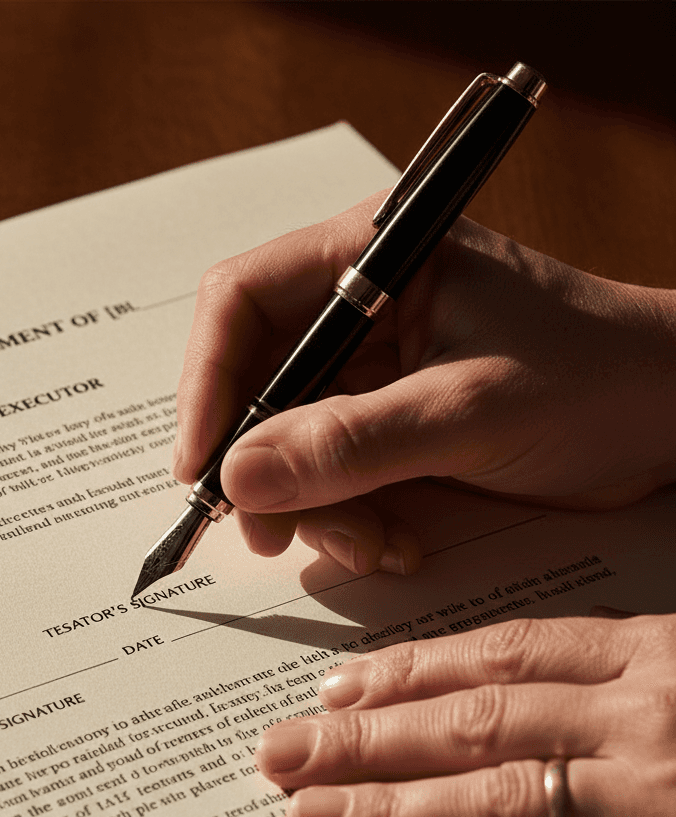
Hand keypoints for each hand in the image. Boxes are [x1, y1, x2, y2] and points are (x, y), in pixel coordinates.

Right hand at [173, 193, 675, 574]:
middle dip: (259, 462)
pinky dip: (346, 515)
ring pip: (286, 437)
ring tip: (369, 542)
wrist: (670, 419)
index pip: (243, 300)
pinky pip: (328, 470)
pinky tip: (393, 538)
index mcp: (374, 256)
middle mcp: (359, 304)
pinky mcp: (385, 417)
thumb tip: (238, 474)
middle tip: (268, 530)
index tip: (204, 464)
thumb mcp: (470, 412)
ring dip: (310, 504)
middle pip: (254, 378)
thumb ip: (352, 443)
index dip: (207, 381)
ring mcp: (370, 366)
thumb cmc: (599, 380)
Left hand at [255, 614, 675, 816]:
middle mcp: (644, 722)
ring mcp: (663, 802)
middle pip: (474, 723)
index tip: (336, 689)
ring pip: (496, 801)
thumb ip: (616, 667)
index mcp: (652, 657)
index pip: (500, 657)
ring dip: (390, 812)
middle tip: (283, 752)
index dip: (408, 673)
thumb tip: (518, 661)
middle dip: (365, 740)